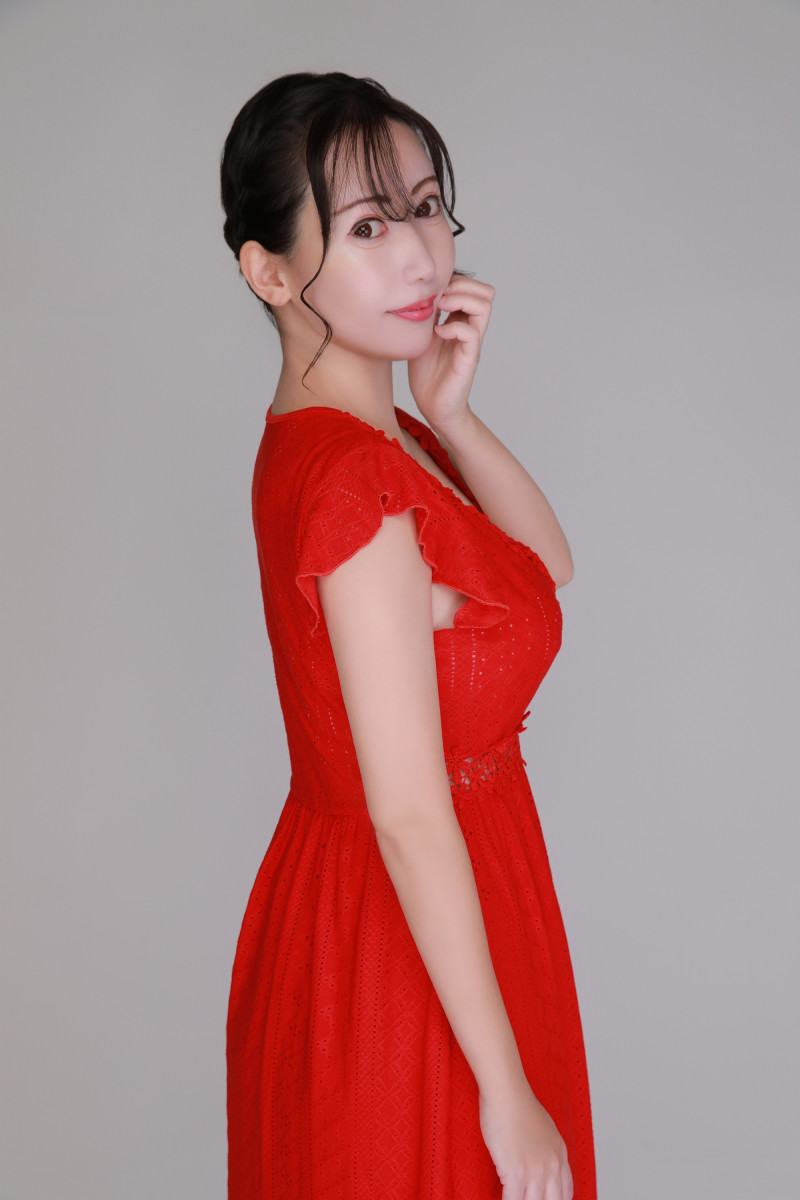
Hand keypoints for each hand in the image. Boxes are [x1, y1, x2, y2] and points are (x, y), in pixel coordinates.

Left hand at [406, 273, 494, 435]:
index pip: (473, 288)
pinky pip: (472, 334)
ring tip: (441, 308)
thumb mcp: (420, 337)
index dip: (455, 280)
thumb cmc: (427, 374)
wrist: (434, 407)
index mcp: (460, 322)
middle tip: (440, 295)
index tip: (433, 289)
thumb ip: (424, 317)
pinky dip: (454, 327)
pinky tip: (438, 333)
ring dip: (461, 299)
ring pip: (484, 306)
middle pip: (486, 292)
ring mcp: (471, 344)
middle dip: (462, 285)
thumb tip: (414, 294)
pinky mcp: (469, 359)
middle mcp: (470, 329)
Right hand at [478, 1076, 572, 1199]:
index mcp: (560, 1155)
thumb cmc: (517, 1104)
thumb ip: (545, 1149)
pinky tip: (497, 1199)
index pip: (566, 1193)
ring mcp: (535, 1170)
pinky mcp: (516, 1172)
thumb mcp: (543, 1128)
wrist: (506, 1091)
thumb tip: (536, 1161)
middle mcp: (552, 1165)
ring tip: (513, 1199)